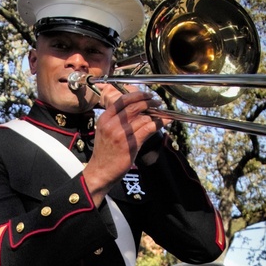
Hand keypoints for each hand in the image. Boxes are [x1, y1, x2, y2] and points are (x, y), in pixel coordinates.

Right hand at [82, 86, 158, 204]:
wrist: (100, 171)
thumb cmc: (105, 153)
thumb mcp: (105, 131)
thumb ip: (117, 119)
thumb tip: (138, 109)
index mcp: (105, 119)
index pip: (122, 100)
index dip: (137, 95)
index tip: (147, 95)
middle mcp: (112, 124)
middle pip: (134, 106)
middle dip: (149, 102)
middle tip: (157, 102)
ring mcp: (121, 134)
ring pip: (143, 118)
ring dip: (156, 114)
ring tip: (162, 114)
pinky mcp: (130, 144)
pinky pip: (148, 129)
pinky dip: (159, 123)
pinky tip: (165, 121)